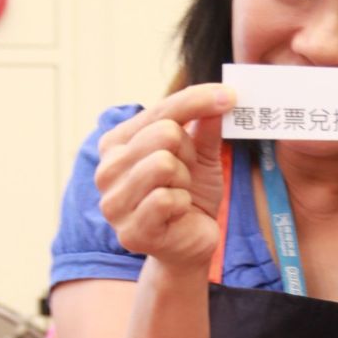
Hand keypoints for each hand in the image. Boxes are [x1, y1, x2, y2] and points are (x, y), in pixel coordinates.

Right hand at [95, 83, 234, 267]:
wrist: (192, 243)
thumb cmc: (192, 196)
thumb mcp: (202, 155)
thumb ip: (206, 126)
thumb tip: (221, 94)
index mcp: (117, 143)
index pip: (162, 109)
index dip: (198, 100)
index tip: (230, 95)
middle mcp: (106, 169)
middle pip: (164, 133)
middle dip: (188, 153)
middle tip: (188, 175)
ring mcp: (113, 202)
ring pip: (163, 164)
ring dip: (185, 180)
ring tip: (181, 194)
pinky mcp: (130, 230)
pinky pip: (166, 198)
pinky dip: (184, 203)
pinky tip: (179, 214)